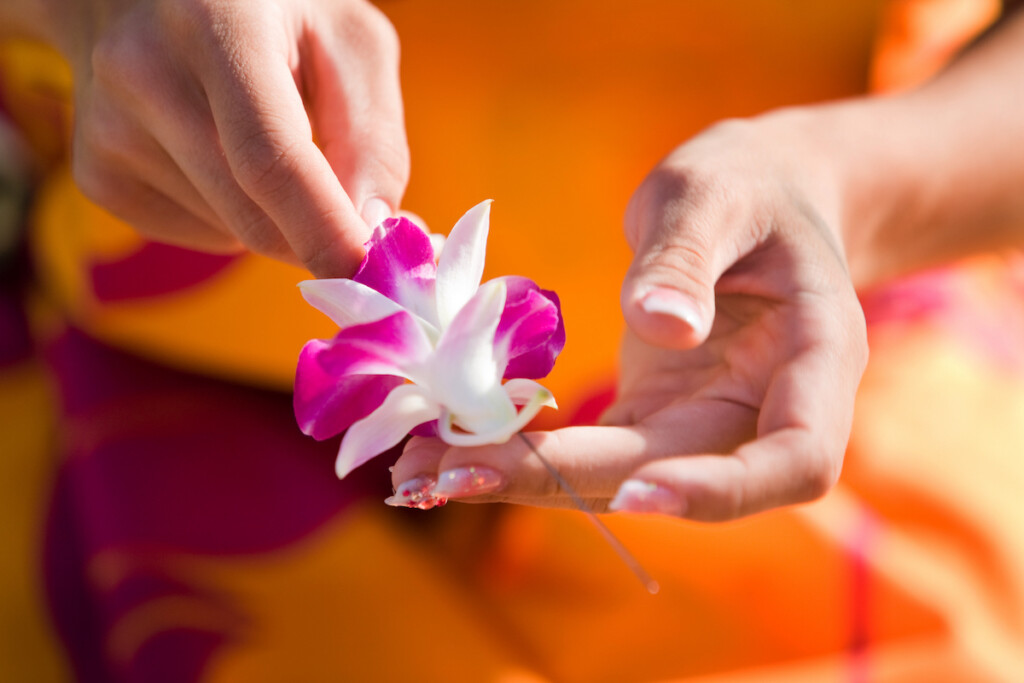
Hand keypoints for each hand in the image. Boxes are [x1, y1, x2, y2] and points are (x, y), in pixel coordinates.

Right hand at [56, 0, 407, 276]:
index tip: (370, 278)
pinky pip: (202, 238)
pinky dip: (238, 220)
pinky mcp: (96, 177)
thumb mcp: (350, 44)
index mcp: (216, 25)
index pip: (270, 159)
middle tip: (358, 230)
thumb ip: (373, 136)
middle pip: (253, 216)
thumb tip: (372, 232)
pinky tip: (225, 158)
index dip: (324, 231)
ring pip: (233, 236)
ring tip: (267, 142)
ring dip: (279, 221)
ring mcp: (108, 130)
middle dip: (318, 241)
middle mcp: (144, 74)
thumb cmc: (275, 16)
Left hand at [391, 116, 867, 520]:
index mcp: (816, 360)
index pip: (798, 458)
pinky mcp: (655, 419)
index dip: (722, 489)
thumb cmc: (749, 186)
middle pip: (679, 479)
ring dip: (524, 482)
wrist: (752, 201)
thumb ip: (690, 254)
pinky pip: (592, 453)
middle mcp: (763, 413)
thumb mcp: (716, 195)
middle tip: (449, 476)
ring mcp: (704, 424)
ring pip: (622, 479)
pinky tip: (451, 449)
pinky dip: (523, 454)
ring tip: (419, 474)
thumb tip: (662, 326)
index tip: (636, 489)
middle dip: (566, 484)